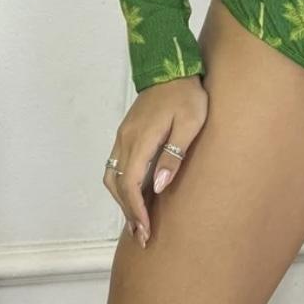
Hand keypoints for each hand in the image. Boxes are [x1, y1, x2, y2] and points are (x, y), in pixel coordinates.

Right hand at [102, 74, 208, 249]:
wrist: (172, 67)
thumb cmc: (187, 95)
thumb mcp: (190, 123)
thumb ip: (174, 154)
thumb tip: (157, 187)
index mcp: (140, 139)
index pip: (130, 184)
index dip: (136, 210)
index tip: (145, 230)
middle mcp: (125, 140)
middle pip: (117, 185)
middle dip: (128, 212)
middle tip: (143, 235)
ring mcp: (123, 136)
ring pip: (112, 177)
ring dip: (122, 201)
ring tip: (138, 221)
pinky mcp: (126, 133)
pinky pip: (116, 166)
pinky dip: (122, 186)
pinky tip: (135, 196)